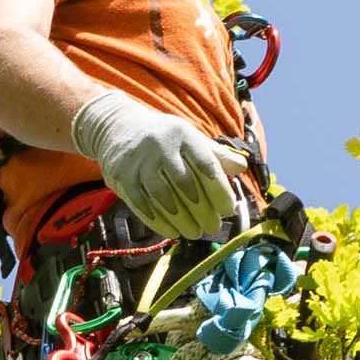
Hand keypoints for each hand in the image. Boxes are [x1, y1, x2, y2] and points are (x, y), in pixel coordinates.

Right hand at [70, 89, 248, 238]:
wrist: (116, 126)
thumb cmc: (163, 137)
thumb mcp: (189, 137)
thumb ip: (215, 153)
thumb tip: (242, 166)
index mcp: (183, 134)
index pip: (206, 164)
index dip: (219, 190)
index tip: (227, 210)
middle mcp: (160, 144)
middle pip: (186, 184)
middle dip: (202, 211)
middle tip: (213, 228)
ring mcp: (139, 160)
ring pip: (163, 197)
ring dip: (181, 220)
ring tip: (194, 232)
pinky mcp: (121, 174)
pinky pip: (141, 204)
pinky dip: (158, 222)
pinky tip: (172, 232)